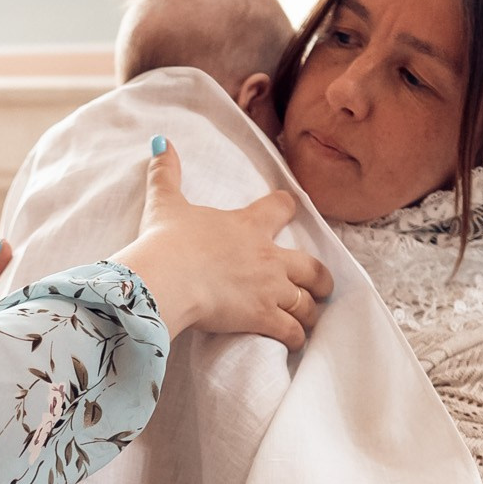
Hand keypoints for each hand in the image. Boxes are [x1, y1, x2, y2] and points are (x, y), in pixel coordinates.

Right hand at [111, 140, 333, 347]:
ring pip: (306, 302)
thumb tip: (160, 142)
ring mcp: (269, 288)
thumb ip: (166, 173)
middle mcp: (268, 256)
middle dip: (320, 278)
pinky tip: (295, 341)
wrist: (168, 277)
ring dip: (310, 311)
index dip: (288, 207)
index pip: (282, 207)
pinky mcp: (262, 317)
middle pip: (311, 266)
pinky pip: (291, 330)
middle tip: (321, 286)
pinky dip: (296, 337)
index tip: (291, 208)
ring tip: (308, 320)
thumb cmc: (168, 240)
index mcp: (249, 225)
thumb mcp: (166, 202)